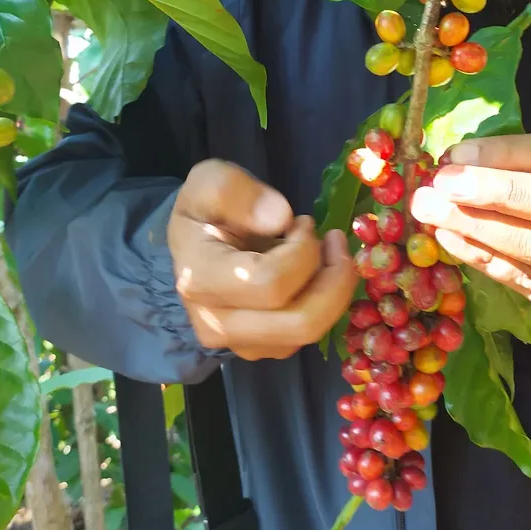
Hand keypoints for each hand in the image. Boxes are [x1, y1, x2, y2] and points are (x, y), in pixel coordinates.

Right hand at [168, 160, 355, 361]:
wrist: (194, 243)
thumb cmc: (205, 211)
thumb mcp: (210, 181)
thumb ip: (237, 193)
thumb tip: (280, 218)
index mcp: (200, 279)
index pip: (269, 282)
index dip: (302, 251)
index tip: (304, 222)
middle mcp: (217, 323)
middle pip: (299, 321)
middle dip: (334, 279)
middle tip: (336, 240)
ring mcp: (240, 343)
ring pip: (308, 332)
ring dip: (332, 290)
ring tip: (326, 251)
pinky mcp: (261, 348)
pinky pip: (307, 336)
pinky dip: (324, 303)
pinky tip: (315, 273)